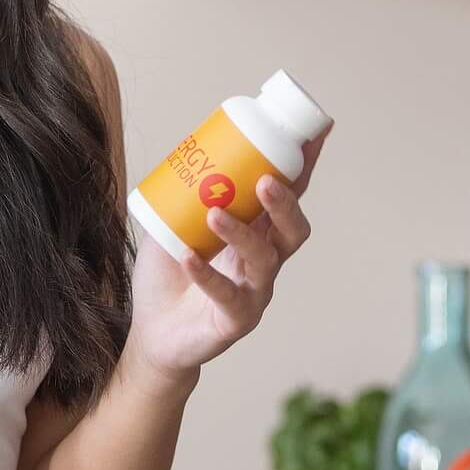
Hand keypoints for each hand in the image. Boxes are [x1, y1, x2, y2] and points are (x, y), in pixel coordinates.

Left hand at [124, 131, 324, 381]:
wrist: (153, 336)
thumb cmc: (169, 281)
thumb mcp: (171, 228)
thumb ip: (181, 196)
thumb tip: (186, 151)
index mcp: (258, 234)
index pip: (289, 197)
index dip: (304, 167)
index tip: (316, 133)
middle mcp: (264, 262)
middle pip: (293, 231)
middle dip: (286, 204)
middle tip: (266, 182)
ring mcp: (254, 292)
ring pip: (265, 260)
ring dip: (243, 234)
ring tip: (216, 214)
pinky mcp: (235, 320)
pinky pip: (226, 295)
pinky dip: (207, 275)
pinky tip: (189, 258)